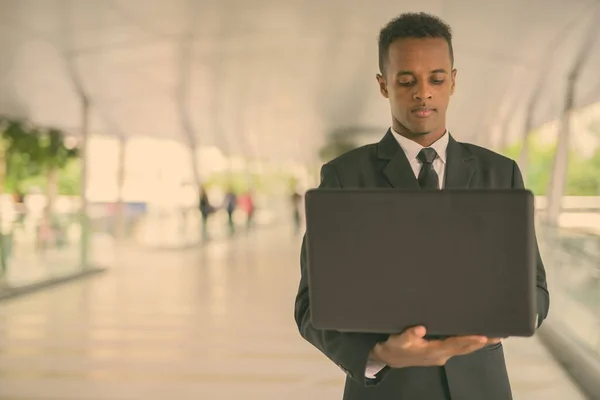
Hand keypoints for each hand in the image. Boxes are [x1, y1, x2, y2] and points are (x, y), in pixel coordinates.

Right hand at [369, 326, 501, 368]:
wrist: (389, 357)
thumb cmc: (394, 347)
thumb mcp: (397, 340)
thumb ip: (408, 335)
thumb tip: (421, 328)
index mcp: (433, 351)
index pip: (455, 345)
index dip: (469, 340)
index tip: (483, 337)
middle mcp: (441, 354)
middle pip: (465, 348)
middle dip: (482, 342)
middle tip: (499, 334)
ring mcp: (442, 355)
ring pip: (464, 348)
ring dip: (478, 343)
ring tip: (494, 334)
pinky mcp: (440, 352)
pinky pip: (459, 347)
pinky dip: (469, 342)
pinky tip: (475, 336)